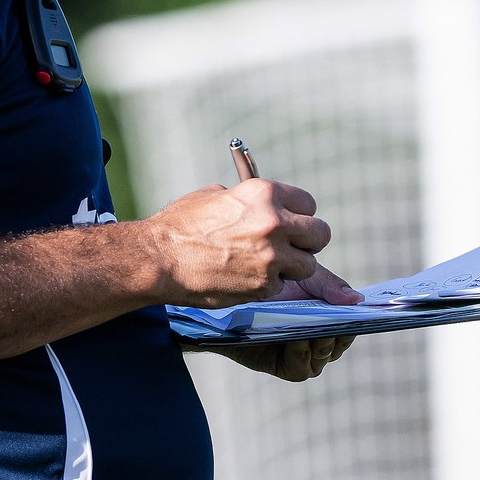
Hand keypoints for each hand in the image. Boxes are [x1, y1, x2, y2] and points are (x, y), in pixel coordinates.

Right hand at [145, 179, 331, 307]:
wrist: (159, 259)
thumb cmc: (181, 225)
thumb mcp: (216, 195)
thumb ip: (248, 201)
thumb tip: (264, 205)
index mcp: (265, 193)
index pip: (309, 204)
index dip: (301, 216)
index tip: (293, 224)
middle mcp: (274, 222)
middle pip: (320, 234)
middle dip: (307, 243)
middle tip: (292, 248)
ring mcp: (272, 255)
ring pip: (308, 266)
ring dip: (292, 268)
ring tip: (265, 265)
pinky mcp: (264, 285)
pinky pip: (282, 286)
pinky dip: (268, 285)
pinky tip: (244, 278)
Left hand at [207, 261, 360, 381]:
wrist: (227, 295)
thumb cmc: (267, 283)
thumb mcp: (302, 277)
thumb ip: (329, 286)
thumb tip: (358, 299)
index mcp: (324, 318)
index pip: (348, 326)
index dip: (357, 323)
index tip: (361, 315)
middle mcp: (314, 339)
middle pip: (338, 344)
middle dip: (339, 334)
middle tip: (338, 323)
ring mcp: (298, 353)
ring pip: (322, 357)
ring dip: (322, 344)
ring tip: (316, 329)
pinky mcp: (278, 364)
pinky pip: (299, 367)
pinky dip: (301, 353)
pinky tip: (297, 338)